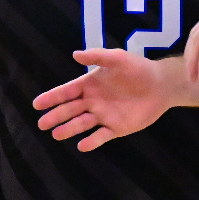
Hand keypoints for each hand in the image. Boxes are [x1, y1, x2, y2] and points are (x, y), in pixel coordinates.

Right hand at [34, 48, 180, 151]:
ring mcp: (103, 116)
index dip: (52, 98)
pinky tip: (82, 145)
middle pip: (70, 110)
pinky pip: (100, 136)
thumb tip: (75, 54)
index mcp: (90, 85)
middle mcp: (93, 102)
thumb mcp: (117, 58)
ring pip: (82, 124)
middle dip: (56, 116)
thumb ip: (97, 56)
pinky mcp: (116, 128)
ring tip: (56, 135)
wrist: (161, 85)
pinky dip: (91, 141)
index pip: (66, 92)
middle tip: (42, 124)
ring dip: (69, 129)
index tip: (37, 104)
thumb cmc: (138, 69)